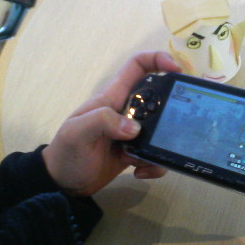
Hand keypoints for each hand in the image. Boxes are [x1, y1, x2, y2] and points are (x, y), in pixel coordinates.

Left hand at [42, 51, 180, 195]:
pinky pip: (155, 155)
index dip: (157, 60)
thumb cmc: (67, 153)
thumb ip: (102, 121)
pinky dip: (154, 165)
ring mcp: (132, 134)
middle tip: (183, 121)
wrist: (62, 184)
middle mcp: (126, 111)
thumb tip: (135, 128)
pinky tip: (140, 172)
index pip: (137, 66)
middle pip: (159, 97)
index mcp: (113, 97)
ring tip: (155, 158)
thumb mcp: (77, 132)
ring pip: (161, 129)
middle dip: (174, 104)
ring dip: (165, 143)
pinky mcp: (135, 154)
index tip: (177, 69)